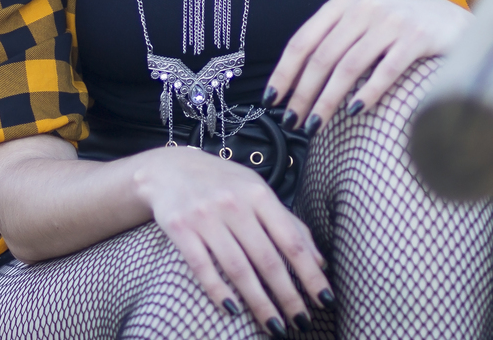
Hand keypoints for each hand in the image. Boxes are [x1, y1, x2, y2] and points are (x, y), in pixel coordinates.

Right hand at [133, 147, 331, 333]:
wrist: (168, 169)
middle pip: (266, 259)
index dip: (310, 274)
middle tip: (301, 322)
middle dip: (287, 296)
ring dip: (259, 303)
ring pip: (237, 268)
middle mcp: (232, 203)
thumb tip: (319, 261)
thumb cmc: (221, 183)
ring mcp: (204, 215)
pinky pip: (202, 267)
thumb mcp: (256, 191)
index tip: (324, 300)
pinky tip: (233, 312)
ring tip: (275, 326)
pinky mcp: (179, 228)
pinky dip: (219, 292)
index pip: (291, 240)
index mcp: (257, 193)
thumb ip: (287, 222)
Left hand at [263, 0, 471, 133]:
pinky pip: (386, 70)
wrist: (450, 19)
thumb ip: (332, 40)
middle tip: (291, 122)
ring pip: (348, 66)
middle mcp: (363, 8)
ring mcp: (391, 21)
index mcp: (342, 4)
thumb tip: (294, 81)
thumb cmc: (396, 29)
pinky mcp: (417, 37)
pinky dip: (366, 92)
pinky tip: (353, 112)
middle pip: (322, 57)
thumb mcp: (360, 23)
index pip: (302, 41)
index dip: (284, 73)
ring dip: (327, 100)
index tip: (270, 100)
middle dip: (302, 93)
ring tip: (314, 125)